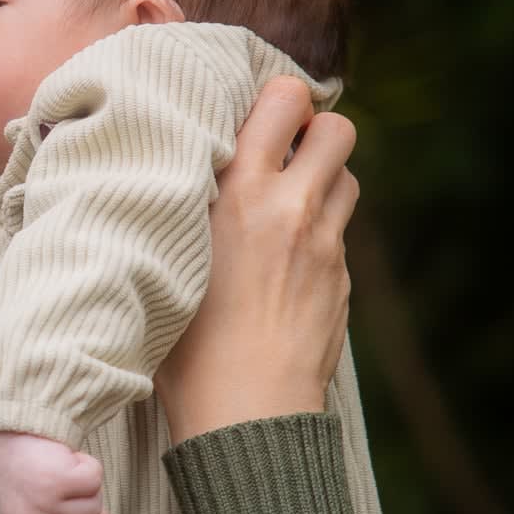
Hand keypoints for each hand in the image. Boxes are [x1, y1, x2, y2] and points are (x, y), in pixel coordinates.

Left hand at [0, 431, 108, 513]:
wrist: (3, 430)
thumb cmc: (24, 466)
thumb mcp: (38, 498)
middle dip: (84, 503)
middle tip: (64, 481)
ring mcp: (45, 506)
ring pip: (93, 506)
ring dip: (88, 484)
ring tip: (65, 468)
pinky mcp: (58, 482)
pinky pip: (95, 480)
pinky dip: (90, 465)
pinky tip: (70, 457)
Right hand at [154, 76, 357, 446]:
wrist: (243, 415)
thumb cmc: (184, 345)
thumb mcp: (167, 256)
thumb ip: (190, 204)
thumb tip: (194, 168)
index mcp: (240, 193)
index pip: (285, 98)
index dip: (280, 99)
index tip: (261, 117)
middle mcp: (291, 210)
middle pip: (339, 129)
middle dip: (316, 132)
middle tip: (284, 153)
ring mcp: (325, 247)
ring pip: (346, 178)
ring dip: (322, 180)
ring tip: (285, 204)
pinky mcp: (341, 281)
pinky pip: (339, 234)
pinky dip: (319, 234)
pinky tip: (284, 266)